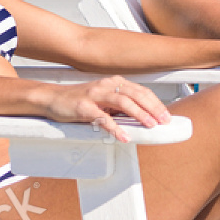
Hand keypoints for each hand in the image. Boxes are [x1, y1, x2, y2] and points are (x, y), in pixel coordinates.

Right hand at [36, 75, 170, 142]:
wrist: (52, 98)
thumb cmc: (79, 100)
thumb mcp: (104, 100)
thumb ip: (121, 106)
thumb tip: (142, 118)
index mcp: (114, 83)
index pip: (141, 91)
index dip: (156, 103)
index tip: (166, 115)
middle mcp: (107, 86)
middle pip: (136, 95)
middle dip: (153, 108)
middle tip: (164, 121)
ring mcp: (95, 95)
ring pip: (123, 103)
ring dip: (139, 115)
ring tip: (150, 125)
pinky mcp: (84, 108)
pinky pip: (103, 118)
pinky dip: (116, 128)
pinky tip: (124, 136)